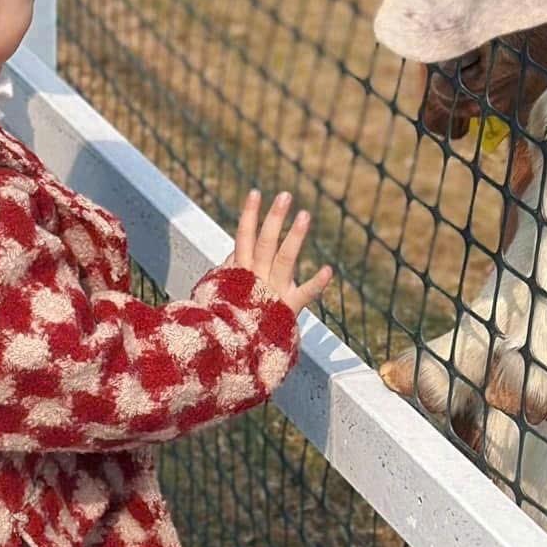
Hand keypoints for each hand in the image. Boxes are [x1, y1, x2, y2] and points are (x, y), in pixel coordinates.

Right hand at [229, 189, 329, 316]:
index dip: (249, 215)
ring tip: (305, 214)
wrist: (229, 354)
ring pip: (284, 259)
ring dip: (294, 236)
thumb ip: (226, 274)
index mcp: (239, 274)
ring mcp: (272, 293)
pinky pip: (303, 295)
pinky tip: (329, 270)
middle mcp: (255, 279)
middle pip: (265, 242)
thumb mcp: (217, 296)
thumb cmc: (224, 323)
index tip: (255, 192)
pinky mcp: (286, 310)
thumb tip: (232, 255)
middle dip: (274, 217)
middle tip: (285, 195)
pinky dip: (316, 283)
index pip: (243, 238)